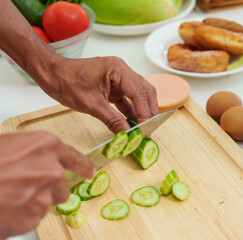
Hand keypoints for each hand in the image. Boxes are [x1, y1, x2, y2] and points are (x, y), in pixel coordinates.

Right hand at [0, 131, 94, 238]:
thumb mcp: (11, 146)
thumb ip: (35, 154)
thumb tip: (43, 162)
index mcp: (47, 146)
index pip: (76, 157)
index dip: (83, 167)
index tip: (88, 172)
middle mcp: (52, 169)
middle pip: (62, 186)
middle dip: (50, 189)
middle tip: (26, 188)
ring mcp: (44, 195)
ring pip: (48, 202)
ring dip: (35, 202)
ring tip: (11, 196)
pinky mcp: (34, 217)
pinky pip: (34, 217)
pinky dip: (23, 215)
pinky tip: (7, 207)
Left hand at [35, 55, 158, 133]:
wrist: (51, 74)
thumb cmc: (66, 81)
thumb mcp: (90, 104)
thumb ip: (112, 119)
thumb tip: (126, 133)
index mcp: (117, 69)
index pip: (139, 91)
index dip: (145, 111)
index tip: (146, 127)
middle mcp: (122, 70)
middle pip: (145, 91)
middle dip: (149, 110)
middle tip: (149, 129)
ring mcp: (119, 78)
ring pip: (139, 95)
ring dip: (142, 111)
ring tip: (144, 128)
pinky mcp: (114, 86)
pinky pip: (128, 99)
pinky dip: (132, 111)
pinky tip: (133, 123)